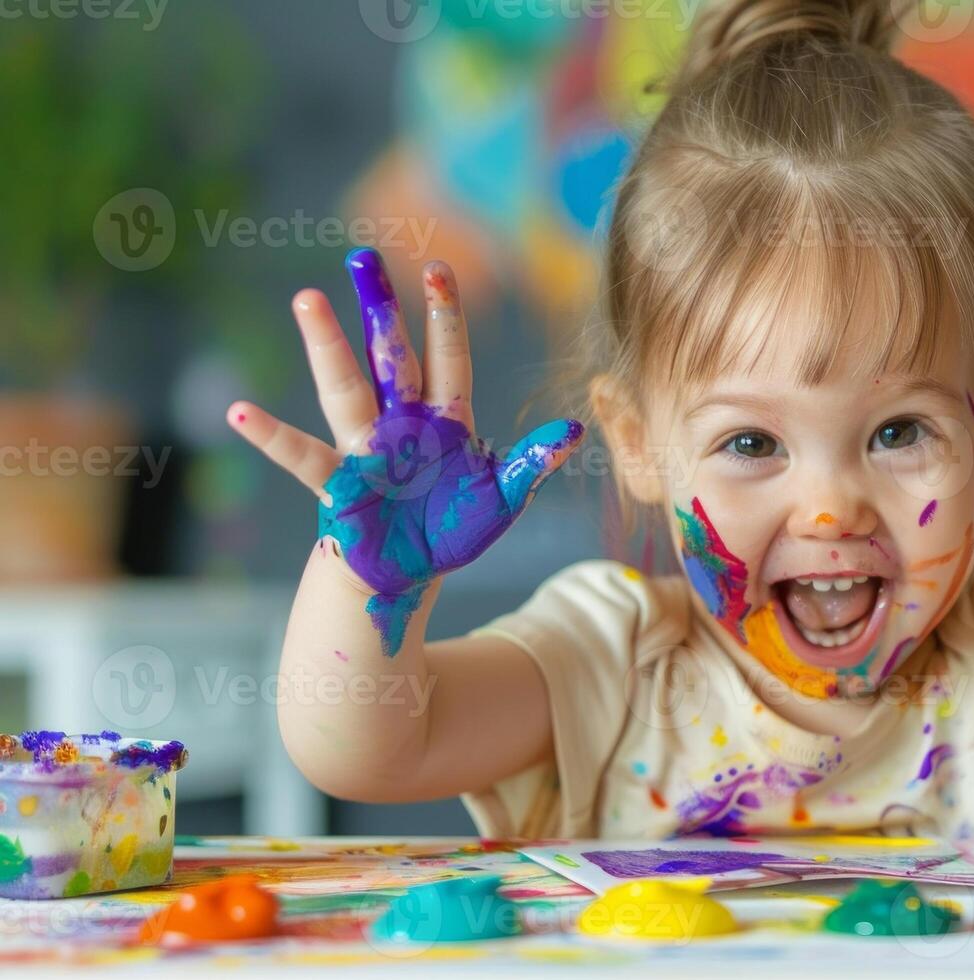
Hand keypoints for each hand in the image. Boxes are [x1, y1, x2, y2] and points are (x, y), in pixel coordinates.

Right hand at [229, 248, 583, 652]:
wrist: (408, 573)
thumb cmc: (452, 530)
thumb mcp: (501, 500)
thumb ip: (531, 465)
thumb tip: (576, 432)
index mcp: (445, 421)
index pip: (447, 358)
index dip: (444, 317)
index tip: (437, 270)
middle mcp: (401, 424)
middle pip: (390, 357)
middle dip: (380, 309)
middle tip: (361, 257)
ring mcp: (366, 450)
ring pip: (346, 388)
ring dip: (328, 347)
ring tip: (307, 300)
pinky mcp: (338, 484)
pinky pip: (302, 456)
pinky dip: (272, 437)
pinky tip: (240, 413)